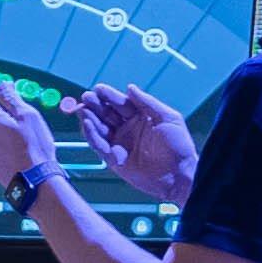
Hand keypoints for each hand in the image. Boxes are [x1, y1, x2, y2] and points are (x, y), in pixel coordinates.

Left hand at [0, 93, 57, 200]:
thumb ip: (11, 97)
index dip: (12, 103)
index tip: (24, 112)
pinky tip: (18, 152)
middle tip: (26, 128)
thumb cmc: (33, 146)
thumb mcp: (27, 115)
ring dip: (5, 132)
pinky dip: (4, 146)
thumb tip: (2, 84)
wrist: (33, 181)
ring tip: (23, 141)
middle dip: (7, 118)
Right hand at [89, 80, 199, 199]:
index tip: (98, 88)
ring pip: (100, 128)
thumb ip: (148, 102)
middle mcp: (127, 129)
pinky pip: (99, 145)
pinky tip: (88, 124)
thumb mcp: (168, 118)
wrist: (178, 174)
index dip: (109, 95)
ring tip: (83, 109)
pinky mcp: (113, 159)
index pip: (121, 103)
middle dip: (96, 105)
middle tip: (86, 97)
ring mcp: (119, 143)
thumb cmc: (178, 146)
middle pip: (107, 114)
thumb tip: (130, 88)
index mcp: (140, 117)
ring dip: (90, 118)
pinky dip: (91, 135)